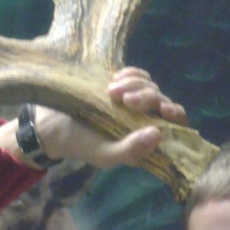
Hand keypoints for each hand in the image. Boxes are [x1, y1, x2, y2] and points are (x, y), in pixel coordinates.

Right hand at [0, 68, 188, 168]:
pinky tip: (115, 78)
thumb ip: (132, 151)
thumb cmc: (82, 145)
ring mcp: (135, 102)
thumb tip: (159, 135)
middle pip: (163, 102)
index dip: (176, 116)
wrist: (53, 124)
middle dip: (147, 98)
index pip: (176, 126)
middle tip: (123, 100)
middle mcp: (146, 121)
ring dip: (135, 85)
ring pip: (151, 86)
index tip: (165, 109)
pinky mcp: (124, 86)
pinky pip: (138, 74)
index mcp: (148, 141)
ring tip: (111, 91)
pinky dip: (131, 74)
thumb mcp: (106, 155)